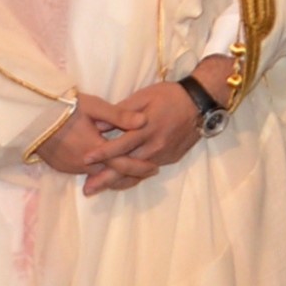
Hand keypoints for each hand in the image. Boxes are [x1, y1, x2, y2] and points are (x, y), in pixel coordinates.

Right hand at [35, 92, 146, 181]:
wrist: (28, 115)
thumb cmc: (62, 106)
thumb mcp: (93, 106)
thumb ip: (119, 115)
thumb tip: (144, 121)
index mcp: (93, 149)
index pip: (122, 163)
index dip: (140, 166)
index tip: (155, 166)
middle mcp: (82, 164)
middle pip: (112, 174)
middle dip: (132, 175)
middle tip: (149, 172)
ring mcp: (70, 167)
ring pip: (99, 176)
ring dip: (116, 175)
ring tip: (133, 171)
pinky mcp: (61, 167)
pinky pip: (86, 174)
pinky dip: (100, 173)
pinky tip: (109, 168)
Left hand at [87, 77, 204, 192]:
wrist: (200, 103)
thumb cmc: (169, 96)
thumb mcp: (143, 97)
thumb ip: (121, 112)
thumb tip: (98, 125)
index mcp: (147, 129)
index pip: (120, 145)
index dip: (102, 153)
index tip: (85, 160)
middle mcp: (155, 146)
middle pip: (127, 166)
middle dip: (106, 178)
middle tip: (88, 190)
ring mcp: (164, 155)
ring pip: (138, 173)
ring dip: (118, 181)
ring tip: (100, 189)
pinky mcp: (171, 158)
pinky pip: (149, 170)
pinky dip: (134, 176)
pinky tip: (121, 180)